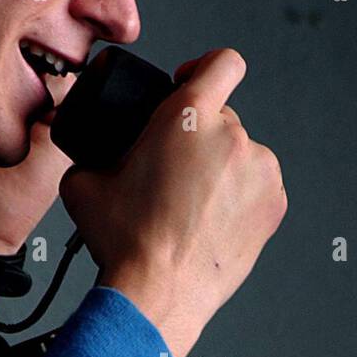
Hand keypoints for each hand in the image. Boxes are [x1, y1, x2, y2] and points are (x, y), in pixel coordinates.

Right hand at [58, 49, 286, 356]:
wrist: (158, 295)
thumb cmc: (126, 243)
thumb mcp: (83, 183)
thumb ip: (91, 153)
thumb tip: (89, 152)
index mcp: (187, 116)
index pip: (222, 62)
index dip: (204, 67)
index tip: (192, 83)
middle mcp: (231, 136)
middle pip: (223, 117)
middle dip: (200, 138)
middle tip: (173, 173)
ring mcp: (259, 172)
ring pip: (241, 155)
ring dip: (221, 170)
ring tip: (191, 205)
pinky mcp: (273, 205)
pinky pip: (257, 187)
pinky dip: (239, 199)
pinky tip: (211, 222)